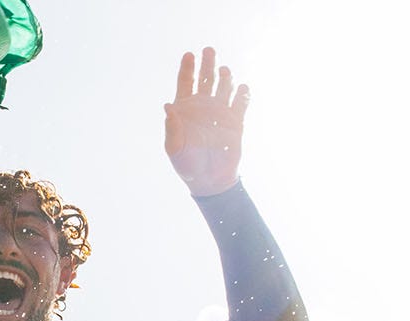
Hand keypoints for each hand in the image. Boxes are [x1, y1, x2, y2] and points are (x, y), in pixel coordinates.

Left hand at [165, 47, 249, 196]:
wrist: (209, 180)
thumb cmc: (187, 164)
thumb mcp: (174, 148)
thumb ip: (172, 128)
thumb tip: (167, 106)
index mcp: (185, 109)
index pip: (186, 82)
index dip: (187, 68)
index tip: (189, 54)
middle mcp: (203, 106)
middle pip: (206, 79)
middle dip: (208, 64)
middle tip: (209, 50)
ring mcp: (220, 112)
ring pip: (224, 87)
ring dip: (225, 78)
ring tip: (225, 72)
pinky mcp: (236, 122)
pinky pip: (241, 103)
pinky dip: (242, 94)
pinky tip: (242, 87)